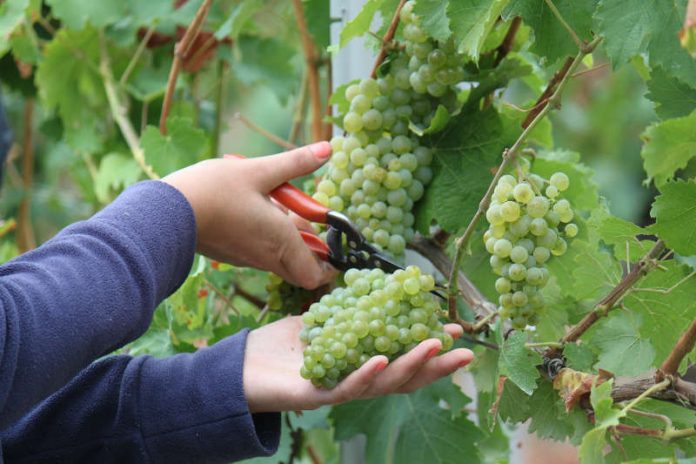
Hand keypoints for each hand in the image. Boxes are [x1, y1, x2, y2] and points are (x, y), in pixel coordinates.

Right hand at [162, 142, 335, 288]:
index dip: (329, 264)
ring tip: (275, 200)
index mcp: (282, 243)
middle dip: (310, 243)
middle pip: (301, 266)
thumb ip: (295, 163)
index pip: (316, 275)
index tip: (332, 240)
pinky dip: (267, 233)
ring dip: (287, 233)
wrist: (165, 213)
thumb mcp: (259, 170)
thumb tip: (327, 149)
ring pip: (281, 256)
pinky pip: (261, 251)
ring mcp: (248, 259)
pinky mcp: (232, 254)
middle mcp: (268, 258)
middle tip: (302, 212)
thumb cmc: (214, 191)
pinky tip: (254, 204)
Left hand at [242, 316, 473, 412]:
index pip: (402, 356)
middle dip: (436, 366)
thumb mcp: (320, 321)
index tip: (454, 330)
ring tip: (434, 348)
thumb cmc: (280, 347)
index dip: (429, 347)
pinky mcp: (317, 396)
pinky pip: (347, 387)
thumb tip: (371, 287)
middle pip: (404, 377)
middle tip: (465, 353)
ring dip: (411, 366)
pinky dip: (368, 373)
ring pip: (383, 384)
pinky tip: (384, 359)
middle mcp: (355, 380)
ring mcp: (338, 390)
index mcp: (359, 362)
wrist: (240, 368)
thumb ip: (346, 311)